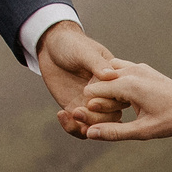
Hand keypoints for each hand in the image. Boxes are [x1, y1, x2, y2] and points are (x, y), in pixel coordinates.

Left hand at [36, 22, 125, 137]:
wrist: (51, 48)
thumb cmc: (72, 44)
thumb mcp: (84, 51)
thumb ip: (97, 64)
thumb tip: (110, 75)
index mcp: (114, 79)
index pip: (120, 98)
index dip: (108, 103)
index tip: (91, 101)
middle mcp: (106, 94)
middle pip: (111, 116)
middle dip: (97, 118)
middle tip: (78, 112)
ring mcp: (91, 103)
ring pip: (97, 125)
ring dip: (85, 125)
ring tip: (71, 116)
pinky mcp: (76, 109)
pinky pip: (79, 126)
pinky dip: (72, 127)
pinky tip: (61, 115)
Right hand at [81, 65, 171, 140]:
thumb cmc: (171, 120)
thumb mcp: (142, 131)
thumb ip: (113, 132)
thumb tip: (89, 133)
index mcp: (128, 85)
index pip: (91, 92)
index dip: (95, 109)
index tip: (114, 118)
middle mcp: (130, 70)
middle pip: (96, 82)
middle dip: (101, 99)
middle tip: (121, 114)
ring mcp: (136, 66)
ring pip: (105, 75)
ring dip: (108, 90)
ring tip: (124, 106)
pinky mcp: (141, 67)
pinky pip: (117, 71)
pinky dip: (117, 83)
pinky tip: (129, 99)